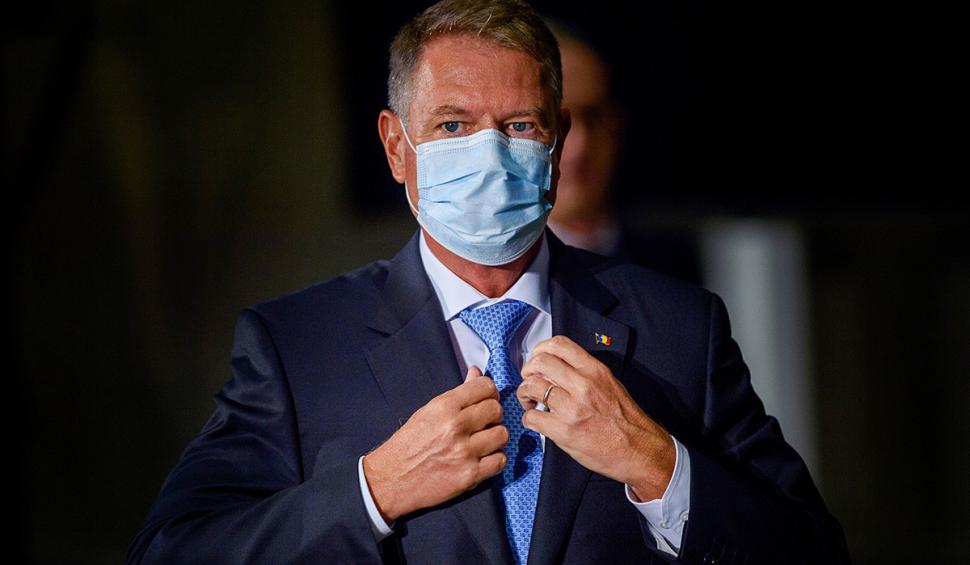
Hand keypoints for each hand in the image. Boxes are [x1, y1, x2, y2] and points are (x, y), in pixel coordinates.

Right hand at [363, 366, 508, 521]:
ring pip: (502, 434)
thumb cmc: (409, 444)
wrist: (392, 479)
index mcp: (444, 406)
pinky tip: (482, 458)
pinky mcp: (469, 475)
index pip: (485, 387)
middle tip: (484, 422)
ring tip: (483, 441)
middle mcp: (455, 426)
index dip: (489, 392)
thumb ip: (457, 393)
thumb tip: (476, 373)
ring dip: (495, 438)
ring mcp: (464, 452)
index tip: (486, 399)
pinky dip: (494, 459)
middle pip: (496, 410)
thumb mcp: (428, 411)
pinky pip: (500, 461)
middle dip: (493, 415)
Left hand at [517, 336, 674, 500]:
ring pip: (531, 386)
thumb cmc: (625, 420)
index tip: (537, 360)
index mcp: (594, 370)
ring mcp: (572, 408)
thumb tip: (558, 369)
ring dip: (525, 394)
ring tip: (532, 402)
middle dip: (528, 371)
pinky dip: (529, 418)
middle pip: (539, 362)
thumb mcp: (609, 384)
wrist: (639, 450)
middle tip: (531, 382)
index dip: (540, 350)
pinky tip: (537, 421)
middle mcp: (583, 385)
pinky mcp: (564, 431)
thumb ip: (584, 373)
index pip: (559, 344)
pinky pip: (532, 417)